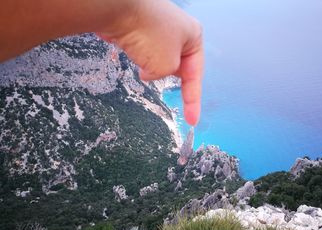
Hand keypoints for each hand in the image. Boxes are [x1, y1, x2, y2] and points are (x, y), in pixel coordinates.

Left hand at [97, 0, 202, 125]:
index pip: (195, 75)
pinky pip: (145, 51)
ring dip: (153, 67)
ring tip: (144, 62)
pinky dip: (141, 59)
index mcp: (194, 36)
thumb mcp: (167, 65)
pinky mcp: (141, 29)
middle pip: (180, 66)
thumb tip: (149, 71)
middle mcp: (179, 31)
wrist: (118, 8)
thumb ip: (166, 74)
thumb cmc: (149, 35)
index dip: (193, 101)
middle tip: (169, 94)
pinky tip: (135, 55)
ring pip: (160, 60)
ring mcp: (159, 28)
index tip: (192, 120)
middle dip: (172, 80)